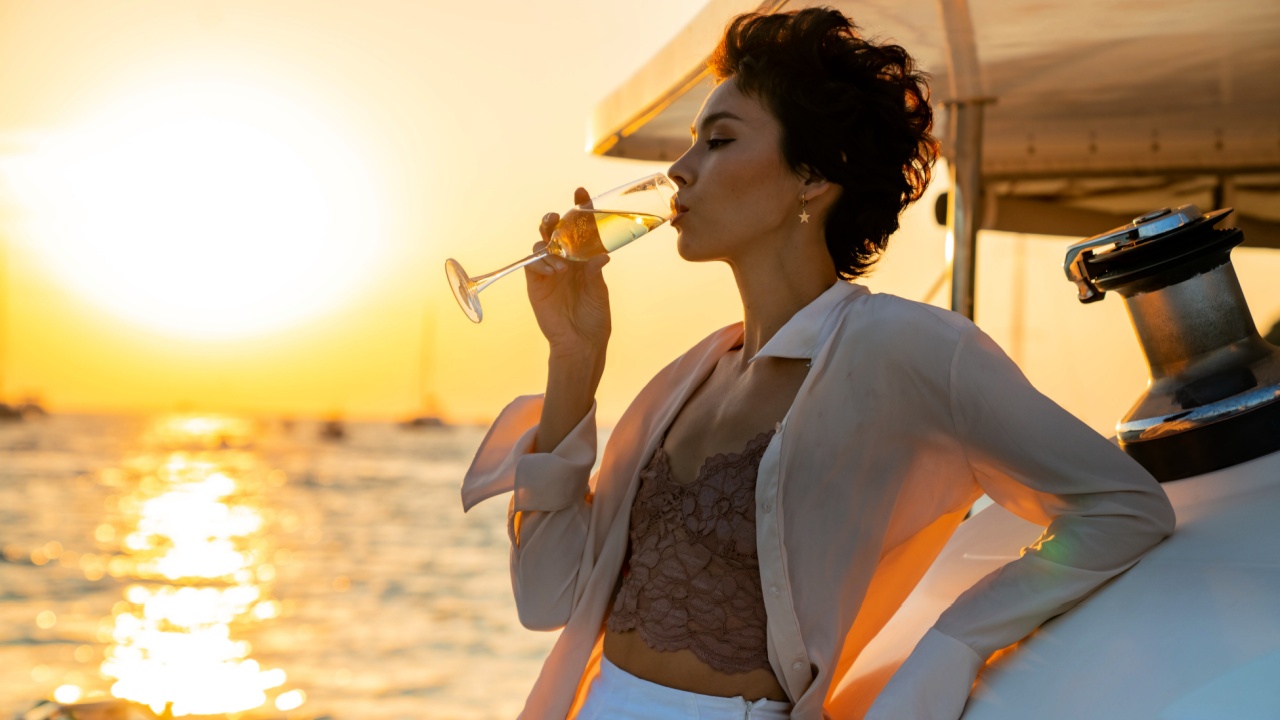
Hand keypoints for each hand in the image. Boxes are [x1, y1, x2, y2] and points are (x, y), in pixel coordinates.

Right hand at [525, 187, 611, 353]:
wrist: (580, 342)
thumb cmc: (594, 316)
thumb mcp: (598, 291)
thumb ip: (595, 271)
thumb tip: (603, 254)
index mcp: (583, 256)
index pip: (580, 226)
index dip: (580, 207)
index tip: (581, 192)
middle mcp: (565, 258)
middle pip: (554, 230)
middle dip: (553, 219)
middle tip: (556, 218)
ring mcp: (548, 269)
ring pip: (540, 243)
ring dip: (547, 244)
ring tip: (561, 261)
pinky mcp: (536, 283)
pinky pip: (531, 264)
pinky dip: (540, 263)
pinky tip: (553, 271)